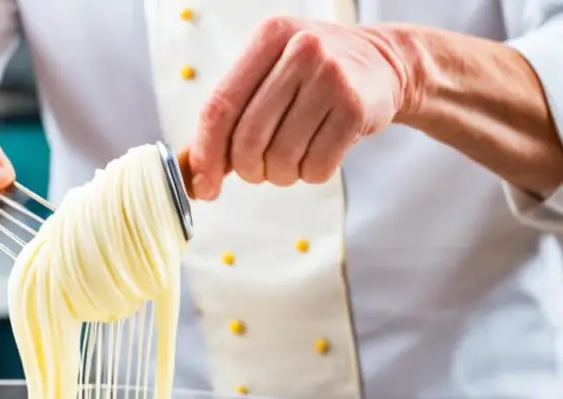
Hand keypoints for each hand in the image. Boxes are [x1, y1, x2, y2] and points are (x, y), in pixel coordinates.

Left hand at [188, 17, 414, 197]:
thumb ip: (227, 118)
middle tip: (257, 171)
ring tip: (290, 161)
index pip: (218, 107)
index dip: (206, 154)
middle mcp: (300, 50)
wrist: (384, 63)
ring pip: (280, 157)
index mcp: (268, 37)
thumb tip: (190, 173)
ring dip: (279, 175)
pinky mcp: (356, 108)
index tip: (203, 186)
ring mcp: (332, 77)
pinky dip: (309, 175)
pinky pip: (316, 166)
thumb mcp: (267, 77)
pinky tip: (316, 156)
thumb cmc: (310, 76)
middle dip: (247, 169)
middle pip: (247, 137)